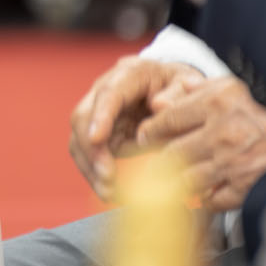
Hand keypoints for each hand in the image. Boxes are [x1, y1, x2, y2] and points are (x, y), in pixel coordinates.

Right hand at [67, 55, 204, 198]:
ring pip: (79, 137)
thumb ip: (178, 93)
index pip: (108, 94)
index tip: (97, 139)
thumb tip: (160, 106)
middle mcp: (104, 90)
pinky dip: (94, 171)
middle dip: (91, 149)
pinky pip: (88, 151)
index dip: (100, 116)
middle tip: (108, 178)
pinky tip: (108, 190)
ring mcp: (98, 111)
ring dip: (89, 165)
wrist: (173, 87)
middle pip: (83, 117)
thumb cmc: (179, 85)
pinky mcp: (100, 132)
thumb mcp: (186, 82)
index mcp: (128, 74)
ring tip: (108, 192)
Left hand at [136, 73, 265, 211]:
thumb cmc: (255, 114)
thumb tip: (159, 99)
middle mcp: (225, 132)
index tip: (144, 137)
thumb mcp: (227, 89)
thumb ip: (192, 90)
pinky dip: (202, 199)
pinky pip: (210, 199)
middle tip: (150, 160)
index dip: (150, 130)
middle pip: (173, 151)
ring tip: (165, 179)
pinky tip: (197, 194)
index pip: (168, 119)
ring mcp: (234, 162)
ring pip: (186, 178)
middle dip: (156, 158)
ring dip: (173, 181)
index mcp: (217, 102)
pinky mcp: (244, 186)